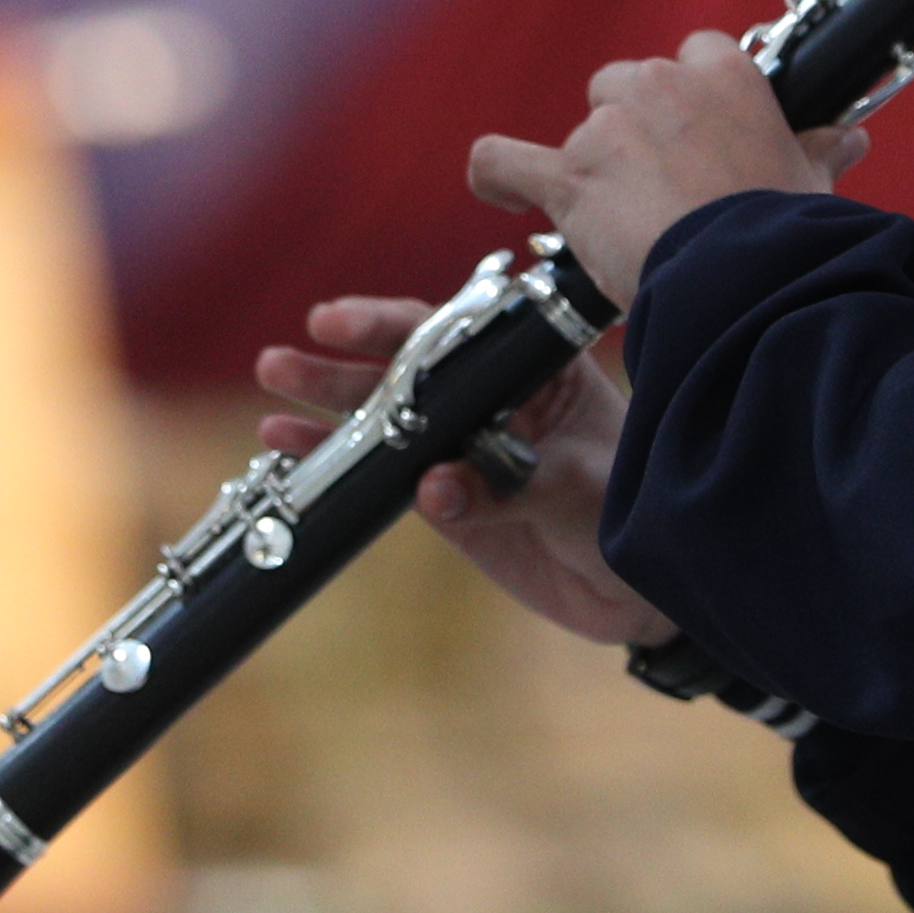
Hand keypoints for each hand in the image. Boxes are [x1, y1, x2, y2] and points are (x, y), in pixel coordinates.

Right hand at [254, 297, 665, 645]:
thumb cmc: (629, 512)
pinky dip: (342, 471)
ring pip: (386, 423)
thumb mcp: (577, 489)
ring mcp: (465, 449)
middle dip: (341, 366)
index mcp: (533, 368)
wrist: (641, 591)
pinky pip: (385, 481)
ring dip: (329, 414)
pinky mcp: (449, 502)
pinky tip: (294, 457)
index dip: (391, 326)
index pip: (454, 333)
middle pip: (406, 372)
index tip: (335, 321)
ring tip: (272, 407)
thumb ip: (505, 486)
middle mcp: (492, 399)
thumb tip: (432, 489)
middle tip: (283, 361)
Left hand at [463, 33, 866, 311]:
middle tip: (662, 188)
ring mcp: (607, 129)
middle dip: (635, 131)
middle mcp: (659, 85)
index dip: (689, 102)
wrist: (749, 279)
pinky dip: (496, 176)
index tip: (698, 138)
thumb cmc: (788, 232)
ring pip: (583, 132)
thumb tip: (850, 140)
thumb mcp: (810, 181)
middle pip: (625, 86)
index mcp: (722, 74)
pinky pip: (505, 161)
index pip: (693, 57)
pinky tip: (498, 191)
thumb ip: (820, 151)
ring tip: (621, 223)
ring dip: (595, 169)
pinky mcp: (568, 177)